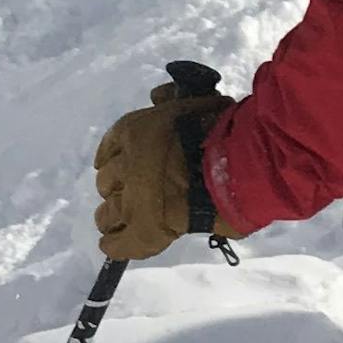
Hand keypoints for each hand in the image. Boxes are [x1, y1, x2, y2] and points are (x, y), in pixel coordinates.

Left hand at [94, 64, 244, 260]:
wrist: (236, 164)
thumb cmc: (222, 129)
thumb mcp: (193, 102)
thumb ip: (171, 99)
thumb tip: (158, 96)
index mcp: (134, 131)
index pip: (110, 146)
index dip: (112, 157)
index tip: (115, 162)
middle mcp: (127, 165)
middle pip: (106, 181)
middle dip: (115, 187)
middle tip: (130, 191)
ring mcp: (134, 200)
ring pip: (107, 213)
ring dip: (111, 216)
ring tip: (117, 220)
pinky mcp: (145, 231)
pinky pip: (119, 244)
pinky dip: (116, 246)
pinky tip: (114, 245)